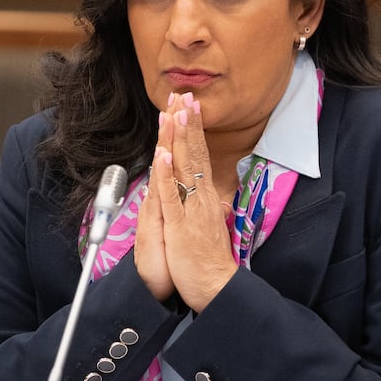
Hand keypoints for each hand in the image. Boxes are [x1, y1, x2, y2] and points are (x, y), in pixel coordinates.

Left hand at [139, 92, 236, 311]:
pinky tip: (164, 155)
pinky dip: (167, 174)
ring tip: (175, 113)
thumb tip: (211, 194)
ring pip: (183, 168)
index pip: (198, 157)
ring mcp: (190, 210)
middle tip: (183, 95)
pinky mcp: (180, 226)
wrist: (216, 286)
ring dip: (178, 139)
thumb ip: (207, 206)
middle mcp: (200, 198)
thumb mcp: (209, 226)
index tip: (188, 106)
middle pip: (192, 154)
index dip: (192, 131)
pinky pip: (172, 197)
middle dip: (187, 124)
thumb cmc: (209, 259)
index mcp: (204, 197)